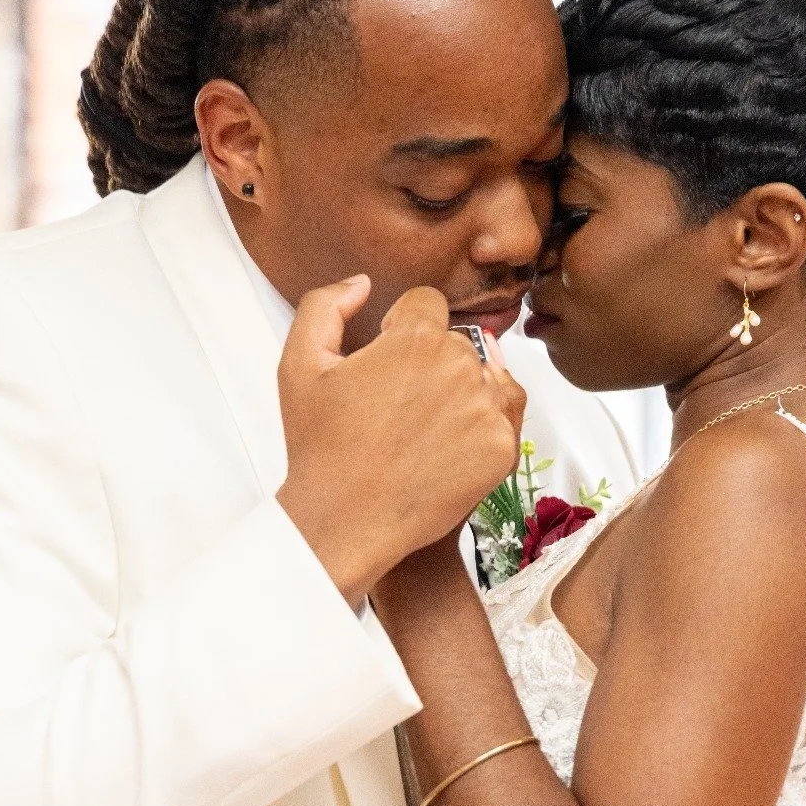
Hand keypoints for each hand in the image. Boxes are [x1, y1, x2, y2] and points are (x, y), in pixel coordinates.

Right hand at [275, 278, 524, 603]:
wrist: (345, 522)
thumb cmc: (321, 449)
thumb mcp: (298, 364)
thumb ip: (325, 305)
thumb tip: (361, 284)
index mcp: (417, 339)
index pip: (428, 304)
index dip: (402, 329)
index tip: (389, 361)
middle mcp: (460, 367)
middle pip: (457, 342)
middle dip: (432, 363)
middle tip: (399, 406)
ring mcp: (486, 409)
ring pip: (486, 375)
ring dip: (463, 390)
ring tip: (425, 426)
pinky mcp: (502, 448)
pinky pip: (506, 415)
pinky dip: (484, 423)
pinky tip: (448, 443)